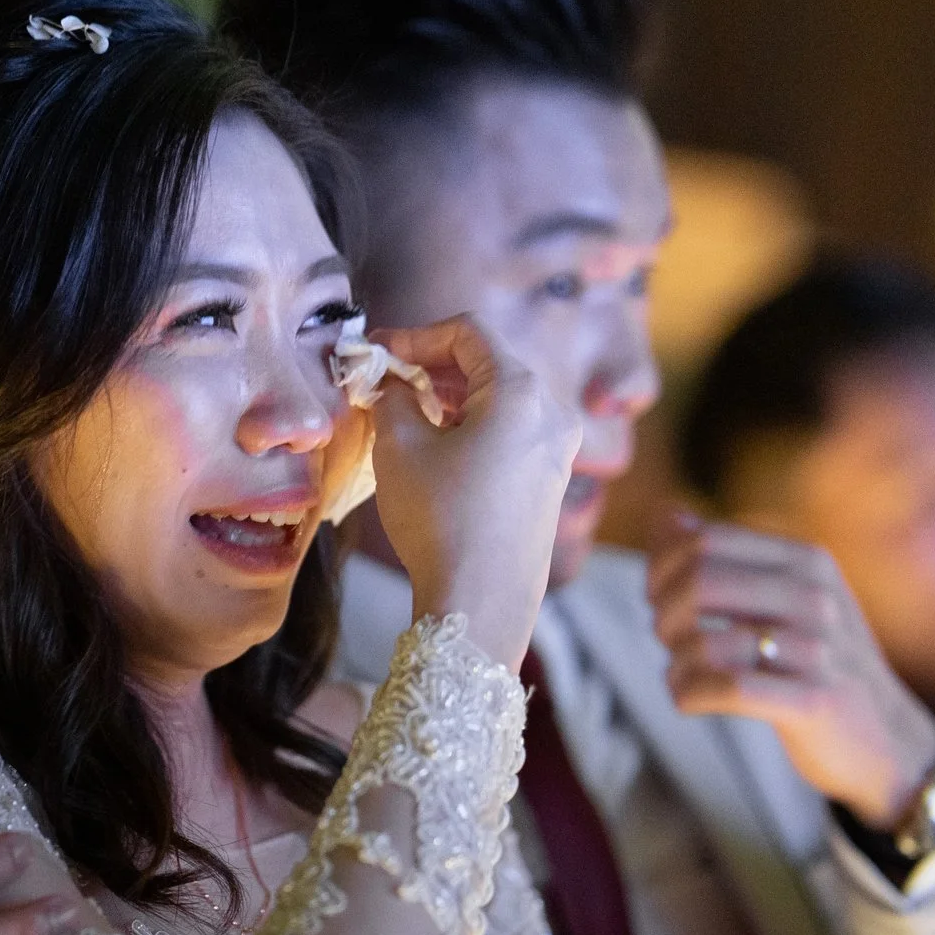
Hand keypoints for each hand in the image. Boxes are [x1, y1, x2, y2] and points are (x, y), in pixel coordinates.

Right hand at [366, 316, 578, 668]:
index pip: (467, 331)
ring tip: (403, 413)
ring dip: (450, 397)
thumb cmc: (440, 519)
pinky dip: (472, 426)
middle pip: (487, 362)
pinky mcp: (550, 480)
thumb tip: (390, 381)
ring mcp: (557, 448)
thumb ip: (392, 395)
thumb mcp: (400, 446)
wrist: (481, 603)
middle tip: (384, 381)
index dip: (415, 334)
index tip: (377, 353)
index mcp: (520, 391)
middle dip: (432, 365)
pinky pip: (510, 431)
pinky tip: (436, 447)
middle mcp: (551, 412)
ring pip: (498, 398)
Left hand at [648, 513, 934, 824]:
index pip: (705, 539)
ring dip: (676, 661)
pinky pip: (730, 689)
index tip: (655, 598)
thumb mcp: (783, 599)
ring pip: (708, 640)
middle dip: (664, 612)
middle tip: (665, 638)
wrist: (888, 739)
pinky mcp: (816, 701)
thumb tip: (664, 517)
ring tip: (679, 673)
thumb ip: (723, 559)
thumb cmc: (817, 663)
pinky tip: (686, 698)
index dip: (660, 568)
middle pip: (700, 580)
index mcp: (806, 559)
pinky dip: (689, 693)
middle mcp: (816, 595)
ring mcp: (820, 649)